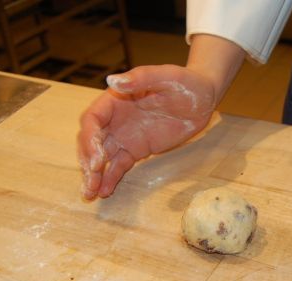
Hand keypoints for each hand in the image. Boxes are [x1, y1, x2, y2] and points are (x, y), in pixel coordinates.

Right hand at [78, 65, 215, 198]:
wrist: (203, 99)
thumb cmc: (185, 82)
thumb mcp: (166, 76)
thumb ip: (140, 78)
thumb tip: (112, 80)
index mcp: (116, 99)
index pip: (93, 119)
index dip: (90, 138)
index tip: (98, 158)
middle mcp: (115, 118)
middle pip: (91, 141)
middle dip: (88, 161)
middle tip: (91, 181)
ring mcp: (124, 136)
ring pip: (102, 157)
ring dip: (93, 174)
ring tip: (90, 193)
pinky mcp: (136, 150)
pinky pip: (119, 165)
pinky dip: (110, 178)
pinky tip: (104, 192)